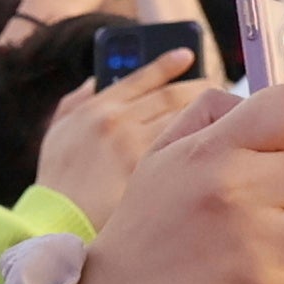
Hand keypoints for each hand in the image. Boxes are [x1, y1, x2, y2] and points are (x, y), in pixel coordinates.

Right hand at [32, 48, 216, 244]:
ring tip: (225, 119)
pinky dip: (206, 148)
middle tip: (219, 92)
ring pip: (187, 122)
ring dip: (212, 118)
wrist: (57, 227)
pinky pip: (189, 154)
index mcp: (97, 108)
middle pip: (173, 96)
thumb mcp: (58, 133)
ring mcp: (137, 150)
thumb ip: (77, 102)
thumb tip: (96, 79)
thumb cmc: (58, 183)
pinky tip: (218, 150)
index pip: (141, 76)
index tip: (188, 56)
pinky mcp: (152, 178)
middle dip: (201, 89)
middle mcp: (119, 123)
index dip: (168, 64)